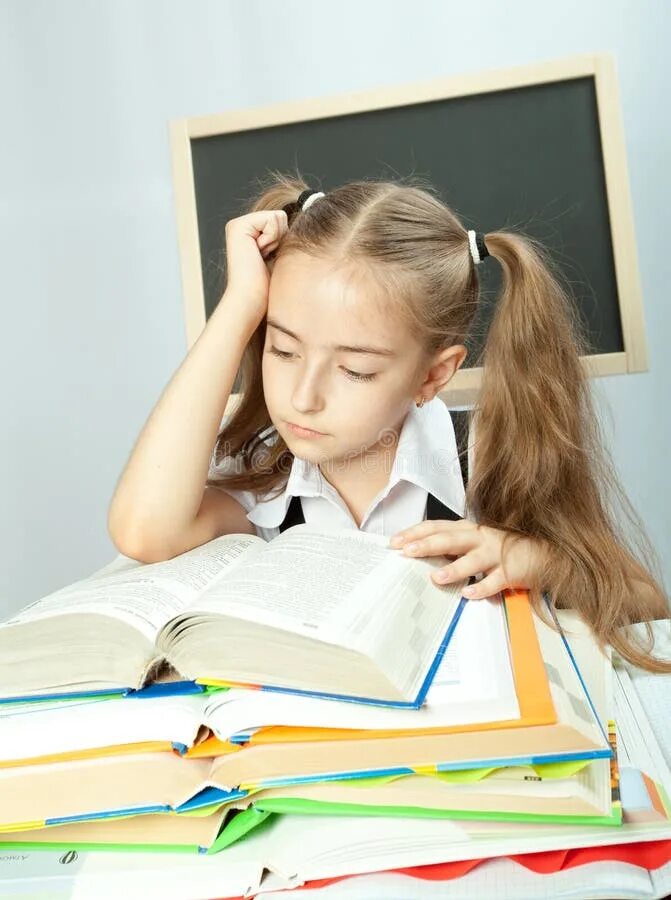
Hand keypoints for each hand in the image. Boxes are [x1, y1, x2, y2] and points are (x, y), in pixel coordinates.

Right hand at [223, 210, 288, 326]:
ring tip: (262, 257)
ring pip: (277, 216)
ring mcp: (237, 225)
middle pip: (281, 216)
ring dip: (276, 240)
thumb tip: (305, 226)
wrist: (253, 299)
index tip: (269, 258)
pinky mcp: (238, 226)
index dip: (283, 240)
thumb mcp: (280, 255)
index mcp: (249, 231)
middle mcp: (240, 225)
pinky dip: (272, 238)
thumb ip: (284, 237)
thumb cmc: (269, 285)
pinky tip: (259, 253)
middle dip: (280, 239)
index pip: (282, 220)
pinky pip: (272, 219)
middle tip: (265, 258)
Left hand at [388, 519, 546, 598]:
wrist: (543, 553)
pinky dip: (481, 588)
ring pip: (472, 560)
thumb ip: (452, 546)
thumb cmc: (503, 548)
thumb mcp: (475, 542)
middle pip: (450, 540)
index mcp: (468, 529)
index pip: (437, 527)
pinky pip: (494, 581)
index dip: (415, 532)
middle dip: (427, 545)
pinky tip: (468, 594)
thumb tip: (420, 552)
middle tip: (406, 552)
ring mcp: (496, 554)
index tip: (394, 541)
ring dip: (454, 569)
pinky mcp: (511, 572)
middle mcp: (480, 538)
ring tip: (436, 578)